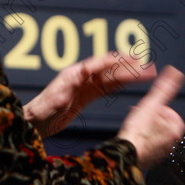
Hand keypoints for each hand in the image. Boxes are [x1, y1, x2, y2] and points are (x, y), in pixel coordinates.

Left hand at [23, 52, 154, 137]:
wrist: (35, 123)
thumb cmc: (42, 112)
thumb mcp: (56, 100)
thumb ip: (70, 85)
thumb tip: (83, 72)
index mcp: (75, 74)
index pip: (101, 63)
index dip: (119, 61)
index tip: (136, 61)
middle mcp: (82, 76)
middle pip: (111, 69)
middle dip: (131, 67)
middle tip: (149, 68)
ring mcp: (85, 85)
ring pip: (112, 77)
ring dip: (130, 75)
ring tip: (148, 73)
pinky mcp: (87, 95)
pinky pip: (108, 87)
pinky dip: (121, 84)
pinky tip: (132, 83)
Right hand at [117, 65, 184, 168]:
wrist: (123, 154)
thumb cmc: (137, 132)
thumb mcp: (151, 103)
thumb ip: (165, 88)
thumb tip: (175, 72)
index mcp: (175, 132)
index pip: (172, 115)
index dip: (159, 109)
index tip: (149, 109)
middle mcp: (171, 144)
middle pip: (163, 124)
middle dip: (151, 118)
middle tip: (140, 116)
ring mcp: (160, 153)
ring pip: (154, 134)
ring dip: (145, 127)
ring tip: (134, 125)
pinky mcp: (149, 160)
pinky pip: (146, 145)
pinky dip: (140, 139)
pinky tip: (131, 136)